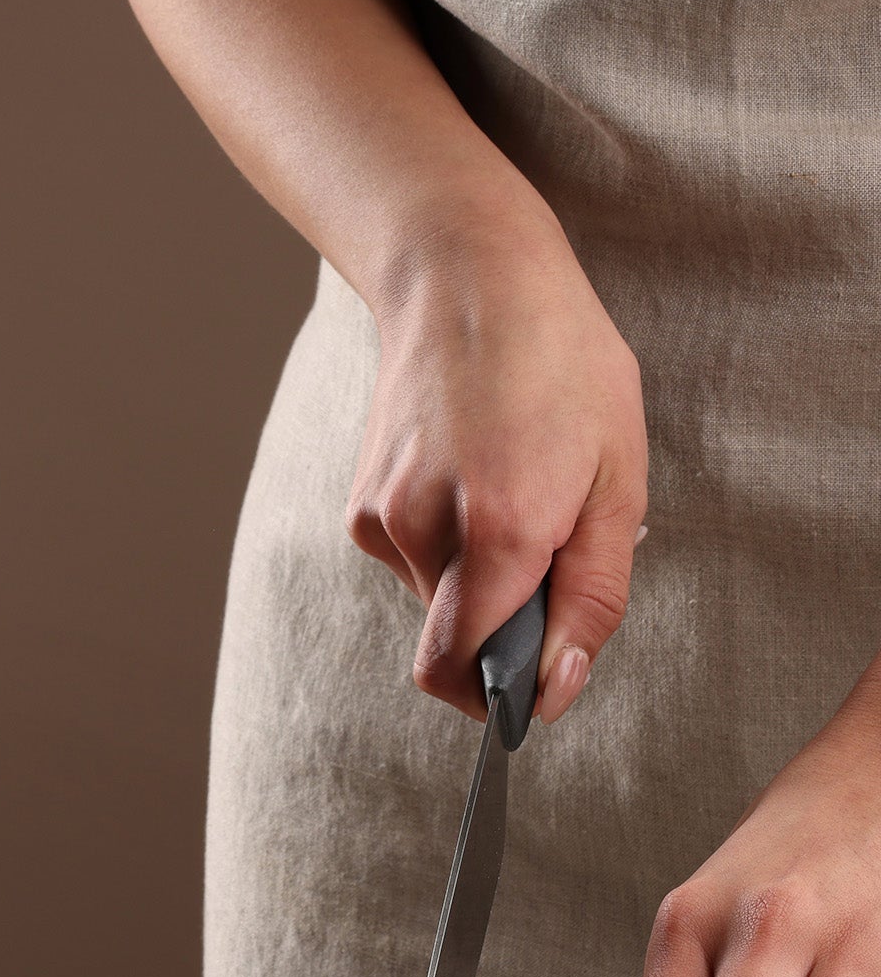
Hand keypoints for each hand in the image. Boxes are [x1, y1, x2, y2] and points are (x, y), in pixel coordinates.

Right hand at [347, 220, 646, 721]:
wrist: (467, 280)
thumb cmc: (561, 366)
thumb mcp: (619, 480)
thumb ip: (591, 598)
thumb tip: (555, 689)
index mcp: (500, 528)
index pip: (462, 671)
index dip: (498, 696)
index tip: (534, 683)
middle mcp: (424, 530)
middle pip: (452, 641)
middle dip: (503, 625)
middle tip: (549, 548)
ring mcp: (380, 518)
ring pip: (434, 602)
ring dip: (478, 579)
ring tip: (511, 491)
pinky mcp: (358, 507)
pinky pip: (411, 564)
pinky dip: (447, 547)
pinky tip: (469, 477)